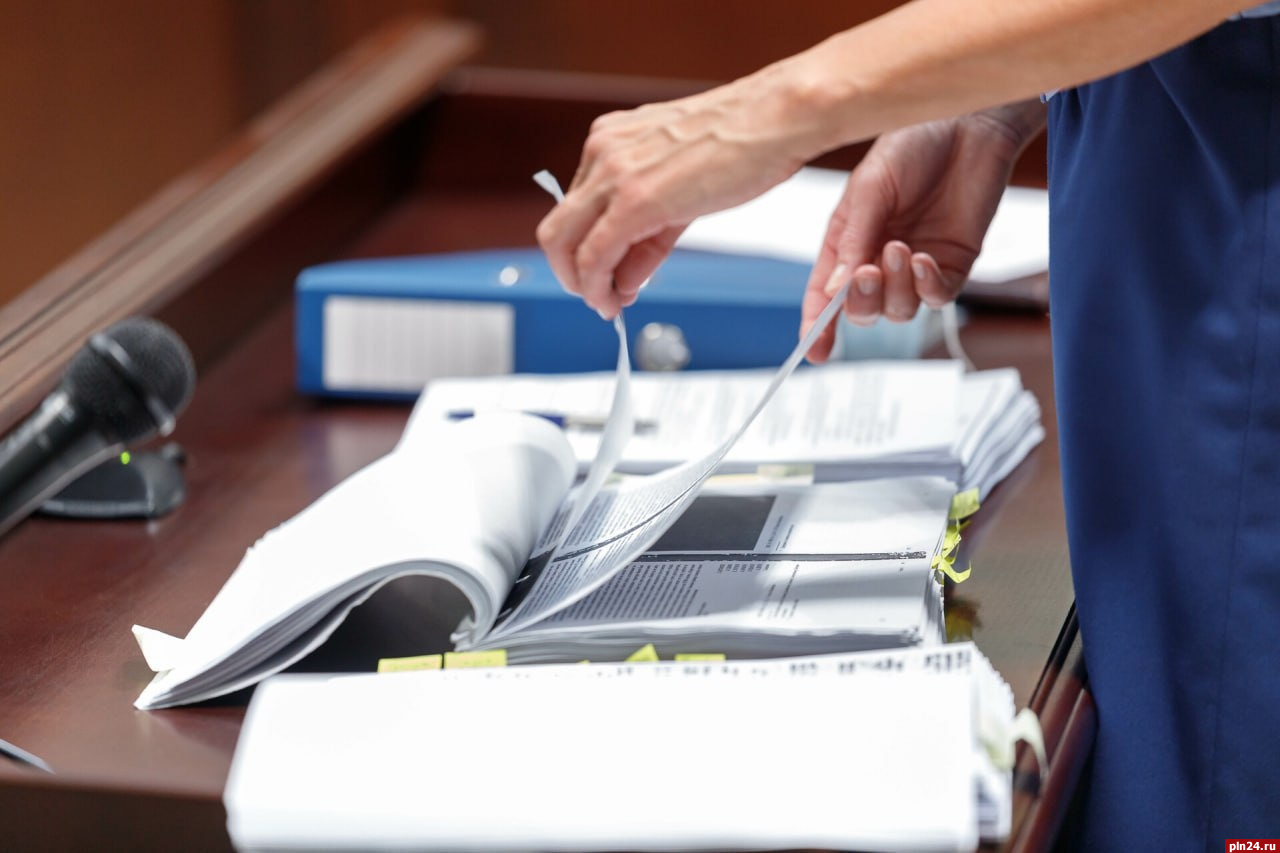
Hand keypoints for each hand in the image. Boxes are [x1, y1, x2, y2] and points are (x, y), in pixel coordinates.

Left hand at [537, 62, 834, 317]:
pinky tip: (614, 301)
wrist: (777, 117)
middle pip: (556, 229)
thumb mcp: (682, 187)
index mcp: (611, 141)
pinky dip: (597, 286)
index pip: (578, 209)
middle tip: (595, 297)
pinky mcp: (633, 200)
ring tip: (607, 305)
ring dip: (582, 285)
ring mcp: (613, 174)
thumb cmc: (744, 141)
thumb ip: (648, 234)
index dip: (585, 251)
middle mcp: (602, 152)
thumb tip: (627, 276)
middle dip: (571, 274)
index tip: (605, 277)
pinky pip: (595, 256)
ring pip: (564, 245)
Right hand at [801, 101, 1045, 361]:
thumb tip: (833, 291)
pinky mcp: (953, 265)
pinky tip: (923, 260)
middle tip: (865, 273)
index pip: (825, 294)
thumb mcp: (869, 188)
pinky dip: (926, 287)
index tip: (813, 352)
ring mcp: (915, 267)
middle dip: (859, 302)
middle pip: (862, 310)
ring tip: (899, 248)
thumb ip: (853, 239)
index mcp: (847, 241)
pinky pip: (936, 298)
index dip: (816, 326)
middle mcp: (878, 260)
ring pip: (899, 310)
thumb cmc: (912, 144)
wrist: (968, 123)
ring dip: (894, 289)